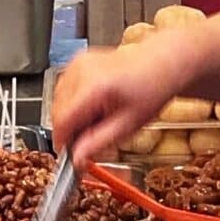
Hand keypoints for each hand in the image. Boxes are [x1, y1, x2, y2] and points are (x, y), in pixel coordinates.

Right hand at [49, 33, 200, 165]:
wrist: (162, 64)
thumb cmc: (152, 89)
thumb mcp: (128, 125)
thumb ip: (98, 143)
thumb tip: (77, 158)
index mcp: (94, 87)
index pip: (62, 121)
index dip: (62, 142)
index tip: (68, 155)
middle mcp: (82, 71)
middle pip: (58, 111)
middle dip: (69, 129)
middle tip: (88, 139)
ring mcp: (77, 63)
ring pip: (58, 100)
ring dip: (70, 115)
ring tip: (96, 119)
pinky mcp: (77, 61)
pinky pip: (63, 89)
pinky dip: (72, 102)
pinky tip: (93, 105)